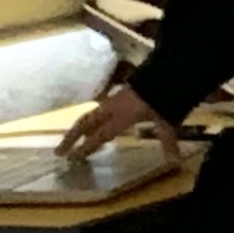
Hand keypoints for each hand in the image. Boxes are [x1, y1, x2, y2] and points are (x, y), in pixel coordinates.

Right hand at [59, 80, 181, 162]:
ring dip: (79, 127)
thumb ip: (167, 141)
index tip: (71, 158)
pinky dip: (91, 118)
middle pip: (85, 123)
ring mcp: (113, 99)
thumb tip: (174, 161)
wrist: (167, 72)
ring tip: (69, 138)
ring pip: (89, 115)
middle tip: (59, 151)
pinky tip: (91, 124)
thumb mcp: (167, 122)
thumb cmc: (166, 98)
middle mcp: (112, 108)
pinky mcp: (118, 93)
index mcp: (121, 116)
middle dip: (71, 137)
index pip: (99, 136)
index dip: (85, 148)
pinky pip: (98, 109)